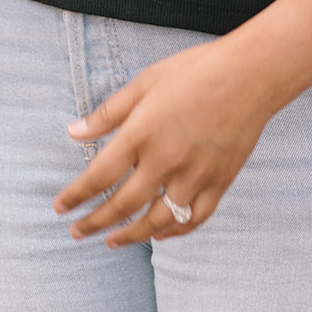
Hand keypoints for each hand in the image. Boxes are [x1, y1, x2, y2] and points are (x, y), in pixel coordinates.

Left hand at [53, 0, 311, 247]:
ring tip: (112, 241)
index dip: (76, 195)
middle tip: (77, 232)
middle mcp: (166, 160)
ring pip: (157, 221)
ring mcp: (195, 176)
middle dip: (95, 223)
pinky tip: (159, 234)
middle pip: (123, 205)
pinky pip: (193, 219)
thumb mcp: (144, 82)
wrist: (251, 74)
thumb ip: (108, 113)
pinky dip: (174, 231)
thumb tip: (73, 133)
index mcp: (142, 132)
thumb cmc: (195, 70)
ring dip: (131, 236)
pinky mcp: (220, 183)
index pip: (99, 175)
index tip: (60, 207)